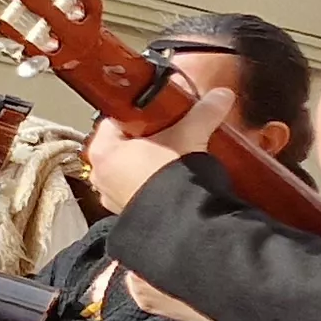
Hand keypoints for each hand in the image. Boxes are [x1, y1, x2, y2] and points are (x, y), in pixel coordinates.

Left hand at [83, 91, 229, 212]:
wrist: (180, 224)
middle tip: (174, 131)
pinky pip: (140, 189)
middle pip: (125, 144)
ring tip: (177, 156)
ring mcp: (113, 196)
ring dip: (152, 161)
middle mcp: (101, 175)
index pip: (117, 119)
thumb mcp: (188, 136)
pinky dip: (154, 182)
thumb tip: (220, 96)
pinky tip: (174, 179)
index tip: (161, 111)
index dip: (142, 113)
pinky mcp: (130, 212)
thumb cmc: (169, 178)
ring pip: (132, 168)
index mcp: (103, 151)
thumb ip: (203, 113)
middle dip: (150, 138)